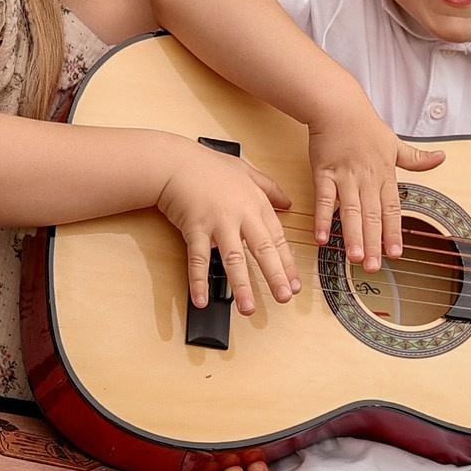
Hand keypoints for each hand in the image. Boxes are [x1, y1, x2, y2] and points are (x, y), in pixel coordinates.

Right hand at [154, 143, 298, 316]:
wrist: (174, 162)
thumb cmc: (208, 166)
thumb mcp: (246, 170)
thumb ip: (269, 188)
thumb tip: (288, 203)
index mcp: (255, 203)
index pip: (277, 238)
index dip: (287, 263)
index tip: (295, 284)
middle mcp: (240, 214)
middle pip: (262, 249)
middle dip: (275, 276)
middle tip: (284, 297)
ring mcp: (218, 222)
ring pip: (233, 258)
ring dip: (241, 285)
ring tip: (248, 308)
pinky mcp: (195, 228)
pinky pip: (198, 258)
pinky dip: (199, 280)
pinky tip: (202, 298)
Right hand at [308, 94, 442, 272]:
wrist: (338, 106)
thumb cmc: (365, 125)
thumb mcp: (395, 142)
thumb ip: (416, 157)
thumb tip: (442, 157)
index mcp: (385, 175)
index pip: (392, 209)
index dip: (393, 232)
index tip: (395, 254)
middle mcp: (367, 179)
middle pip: (372, 216)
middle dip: (373, 243)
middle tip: (372, 267)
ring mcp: (345, 176)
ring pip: (351, 211)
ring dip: (352, 235)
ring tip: (354, 258)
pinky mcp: (324, 173)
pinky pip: (324, 199)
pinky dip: (323, 218)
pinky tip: (321, 237)